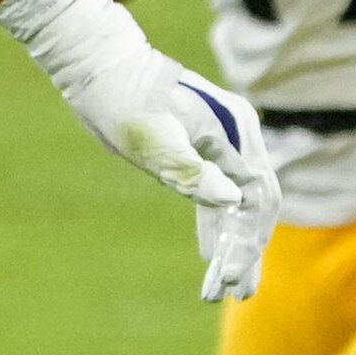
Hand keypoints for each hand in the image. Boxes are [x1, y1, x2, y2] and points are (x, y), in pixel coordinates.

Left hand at [0, 0, 285, 301]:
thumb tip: (230, 204)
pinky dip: (216, 224)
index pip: (256, 199)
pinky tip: (210, 253)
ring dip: (232, 244)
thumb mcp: (150, 139)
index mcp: (233, 132)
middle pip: (256, 205)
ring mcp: (223, 141)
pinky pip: (220, 193)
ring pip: (240, 202)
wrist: (99, 61)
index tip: (233, 278)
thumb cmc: (120, 97)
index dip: (248, 242)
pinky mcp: (204, 147)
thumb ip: (190, 171)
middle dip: (246, 251)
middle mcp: (238, 136)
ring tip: (224, 287)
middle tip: (233, 292)